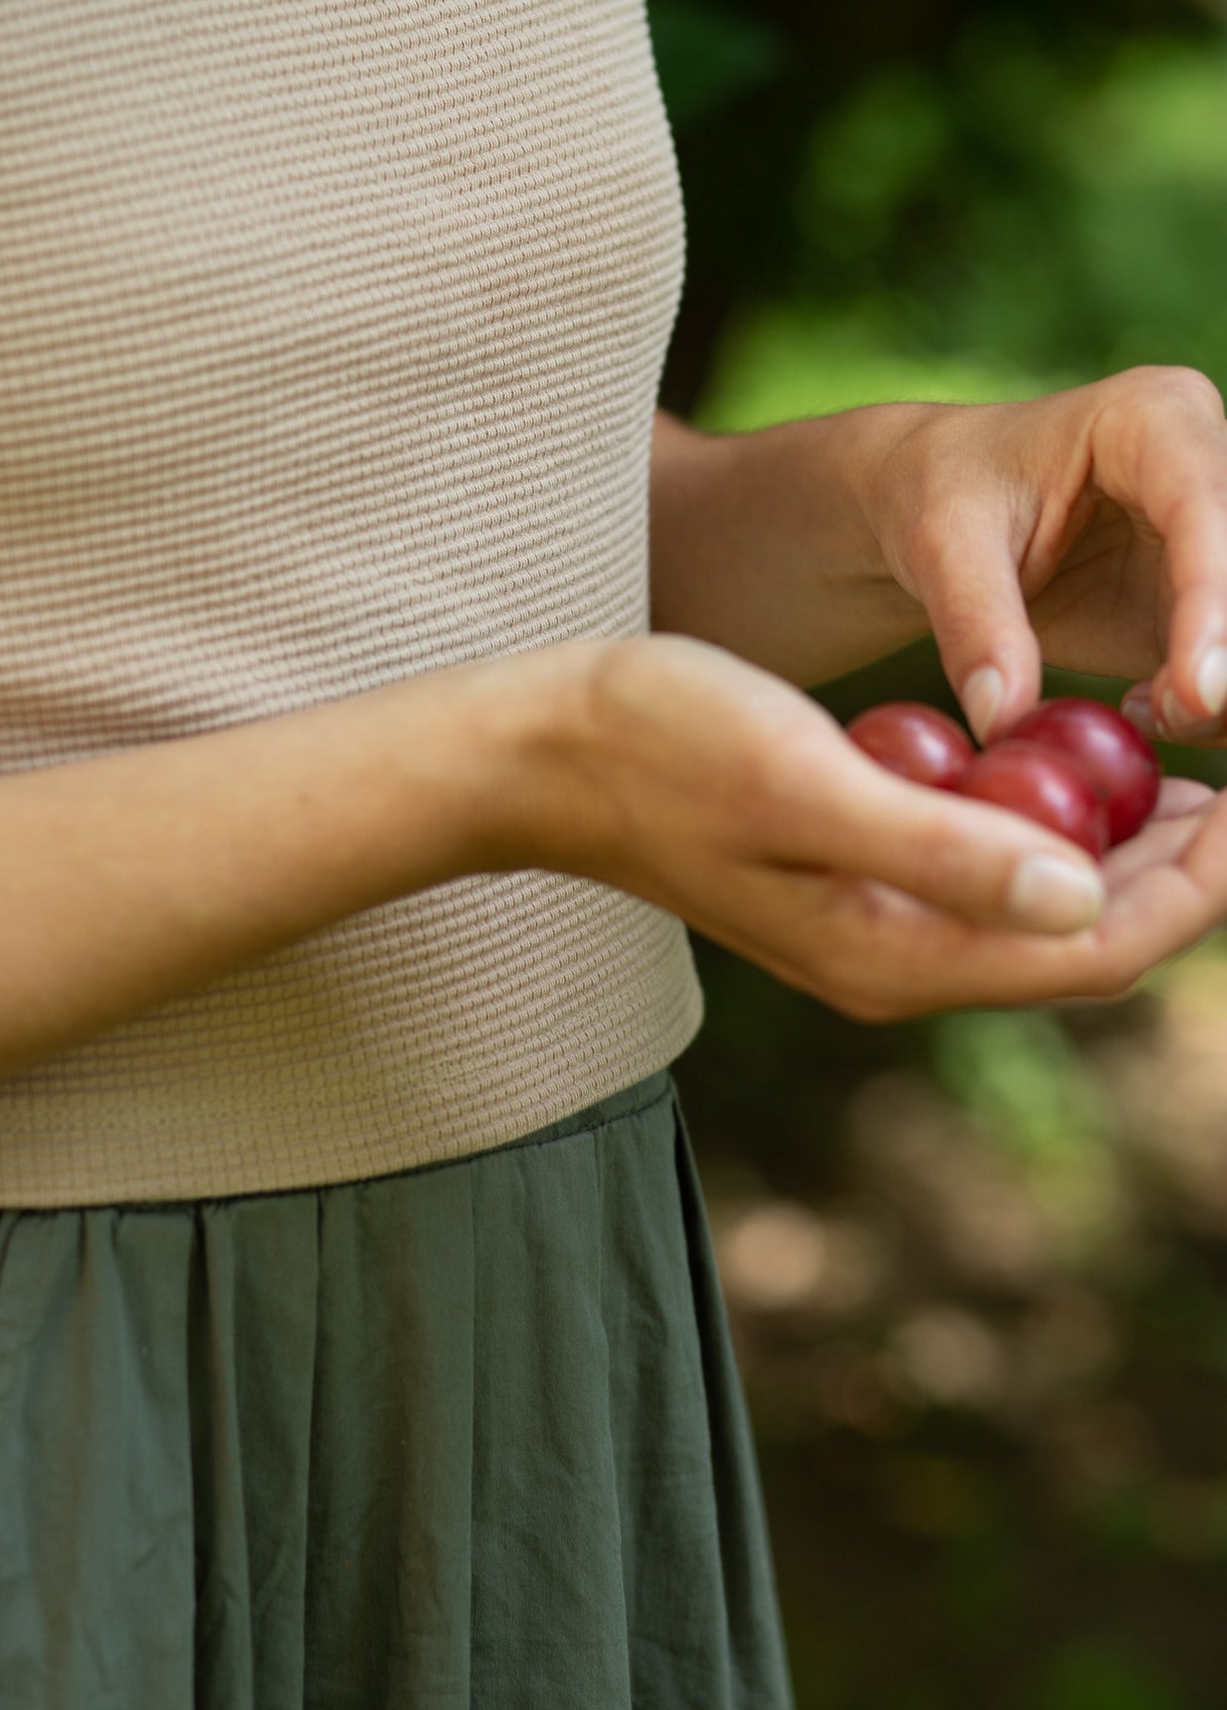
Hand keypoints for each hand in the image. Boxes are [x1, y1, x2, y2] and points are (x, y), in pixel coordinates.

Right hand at [516, 635, 1226, 1019]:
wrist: (546, 749)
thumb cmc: (663, 744)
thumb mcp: (807, 780)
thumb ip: (943, 848)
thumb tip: (1085, 897)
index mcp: (892, 956)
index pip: (1092, 949)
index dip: (1193, 888)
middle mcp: (891, 965)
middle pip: (1078, 946)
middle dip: (1174, 879)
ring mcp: (867, 934)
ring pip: (1036, 916)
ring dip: (1117, 859)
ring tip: (1176, 779)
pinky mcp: (848, 890)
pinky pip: (983, 883)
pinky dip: (1044, 838)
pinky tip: (1054, 773)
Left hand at [862, 367, 1226, 743]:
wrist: (932, 504)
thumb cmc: (938, 493)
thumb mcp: (940, 546)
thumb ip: (975, 627)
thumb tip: (1004, 719)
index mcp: (1153, 417)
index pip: (1205, 506)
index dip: (1213, 601)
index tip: (1198, 689)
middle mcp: (1206, 468)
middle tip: (1175, 713)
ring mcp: (1214, 538)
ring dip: (1225, 690)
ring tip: (1152, 713)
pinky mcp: (1206, 600)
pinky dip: (1211, 704)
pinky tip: (1144, 709)